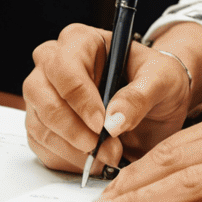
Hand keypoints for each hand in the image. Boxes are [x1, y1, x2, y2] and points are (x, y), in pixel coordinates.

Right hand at [24, 21, 201, 173]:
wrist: (159, 107)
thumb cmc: (158, 81)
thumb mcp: (162, 80)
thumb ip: (140, 96)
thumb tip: (114, 120)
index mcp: (81, 41)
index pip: (64, 66)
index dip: (79, 98)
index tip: (102, 124)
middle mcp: (55, 65)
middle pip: (40, 93)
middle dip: (72, 128)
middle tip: (104, 147)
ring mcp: (45, 96)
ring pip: (39, 124)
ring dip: (72, 149)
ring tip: (108, 156)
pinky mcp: (44, 125)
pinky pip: (41, 146)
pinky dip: (67, 160)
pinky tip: (94, 160)